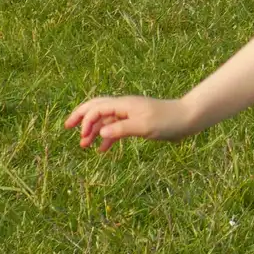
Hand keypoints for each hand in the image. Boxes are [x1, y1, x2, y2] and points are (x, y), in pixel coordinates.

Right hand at [65, 95, 195, 151]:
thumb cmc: (167, 121)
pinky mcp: (136, 122)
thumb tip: (99, 133)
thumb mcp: (144, 126)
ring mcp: (130, 114)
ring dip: (94, 131)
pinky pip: (116, 128)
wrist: (187, 119)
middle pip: (96, 108)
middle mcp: (124, 106)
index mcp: (124, 104)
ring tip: (83, 145)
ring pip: (106, 120)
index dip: (86, 120)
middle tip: (67, 127)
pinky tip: (102, 149)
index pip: (97, 108)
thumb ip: (121, 129)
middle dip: (81, 117)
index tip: (82, 136)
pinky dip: (107, 137)